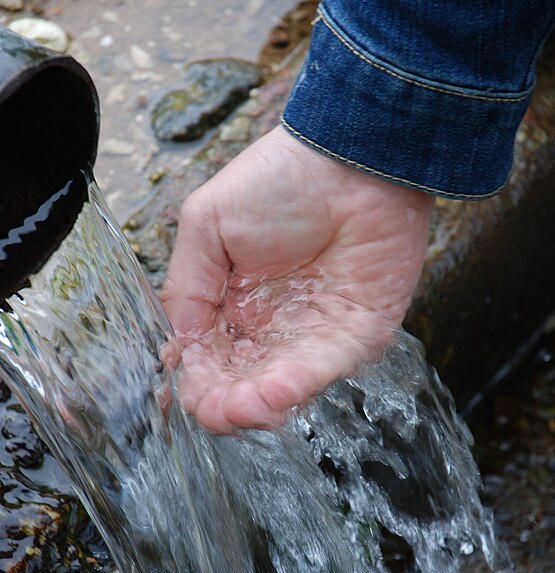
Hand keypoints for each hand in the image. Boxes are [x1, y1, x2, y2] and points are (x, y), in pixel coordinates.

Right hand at [161, 125, 433, 432]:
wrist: (349, 158)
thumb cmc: (278, 181)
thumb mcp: (208, 225)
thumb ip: (188, 286)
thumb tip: (177, 345)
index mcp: (235, 301)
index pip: (210, 354)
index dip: (195, 378)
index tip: (180, 395)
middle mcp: (273, 324)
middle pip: (243, 379)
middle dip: (224, 402)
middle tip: (211, 412)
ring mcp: (315, 332)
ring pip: (282, 384)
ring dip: (257, 404)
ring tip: (236, 409)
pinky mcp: (356, 333)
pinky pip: (325, 367)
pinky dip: (298, 384)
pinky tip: (271, 394)